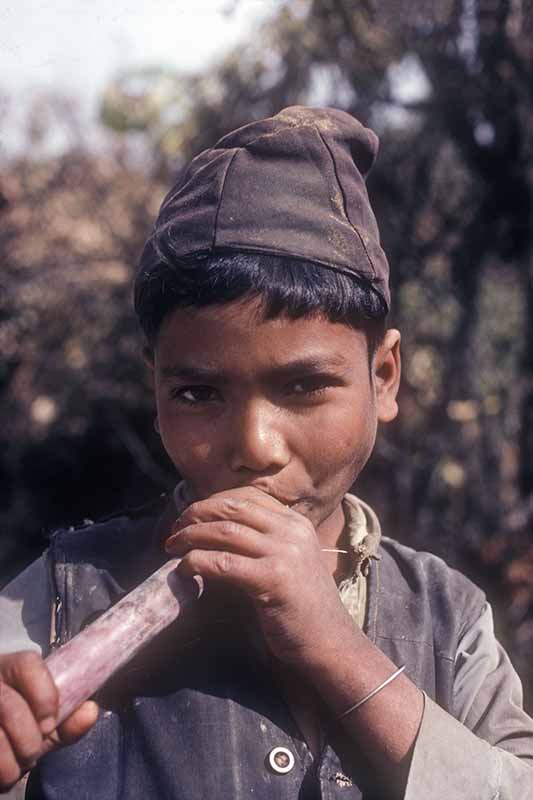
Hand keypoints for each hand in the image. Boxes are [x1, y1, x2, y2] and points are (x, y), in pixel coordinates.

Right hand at [0, 651, 97, 790]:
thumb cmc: (21, 724)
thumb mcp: (44, 720)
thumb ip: (68, 719)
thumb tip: (90, 711)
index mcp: (9, 667)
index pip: (27, 665)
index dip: (44, 695)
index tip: (50, 723)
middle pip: (9, 706)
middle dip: (28, 739)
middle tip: (32, 753)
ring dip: (10, 762)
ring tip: (16, 765)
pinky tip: (2, 770)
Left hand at [165, 487, 355, 668]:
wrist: (331, 642)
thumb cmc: (303, 607)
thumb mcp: (289, 562)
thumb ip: (263, 543)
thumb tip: (215, 531)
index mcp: (296, 523)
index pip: (247, 497)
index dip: (212, 501)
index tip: (191, 515)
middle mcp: (292, 531)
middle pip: (232, 507)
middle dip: (197, 513)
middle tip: (175, 528)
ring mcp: (285, 553)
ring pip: (225, 531)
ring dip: (191, 536)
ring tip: (173, 547)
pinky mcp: (273, 579)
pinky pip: (223, 562)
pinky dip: (197, 562)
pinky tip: (185, 570)